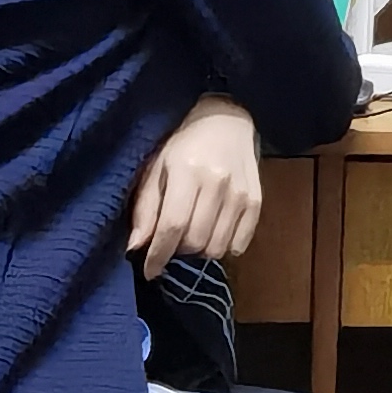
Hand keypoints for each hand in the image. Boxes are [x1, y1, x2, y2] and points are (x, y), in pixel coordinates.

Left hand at [129, 92, 260, 278]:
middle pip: (195, 241)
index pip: (172, 226)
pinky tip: (213, 233)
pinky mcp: (256, 201)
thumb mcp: (156, 168)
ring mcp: (240, 193)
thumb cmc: (183, 144)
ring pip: (216, 248)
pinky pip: (239, 245)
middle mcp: (217, 182)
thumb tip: (135, 248)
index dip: (158, 255)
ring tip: (192, 234)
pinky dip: (223, 248)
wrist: (226, 121)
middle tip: (172, 240)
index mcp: (186, 171)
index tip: (149, 271)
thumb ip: (146, 208)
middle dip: (177, 251)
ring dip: (199, 250)